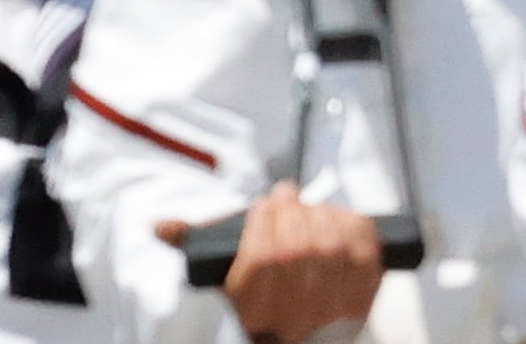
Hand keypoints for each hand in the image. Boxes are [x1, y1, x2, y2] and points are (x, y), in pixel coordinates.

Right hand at [164, 186, 383, 343]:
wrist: (302, 337)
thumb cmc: (258, 299)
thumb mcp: (223, 278)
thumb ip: (196, 246)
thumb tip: (159, 225)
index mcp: (252, 315)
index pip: (262, 258)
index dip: (263, 220)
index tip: (260, 205)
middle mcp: (294, 320)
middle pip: (298, 247)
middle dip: (291, 210)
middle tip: (285, 195)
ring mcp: (333, 312)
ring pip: (332, 244)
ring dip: (320, 214)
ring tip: (308, 210)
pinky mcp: (365, 299)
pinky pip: (365, 249)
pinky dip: (353, 224)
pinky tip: (337, 219)